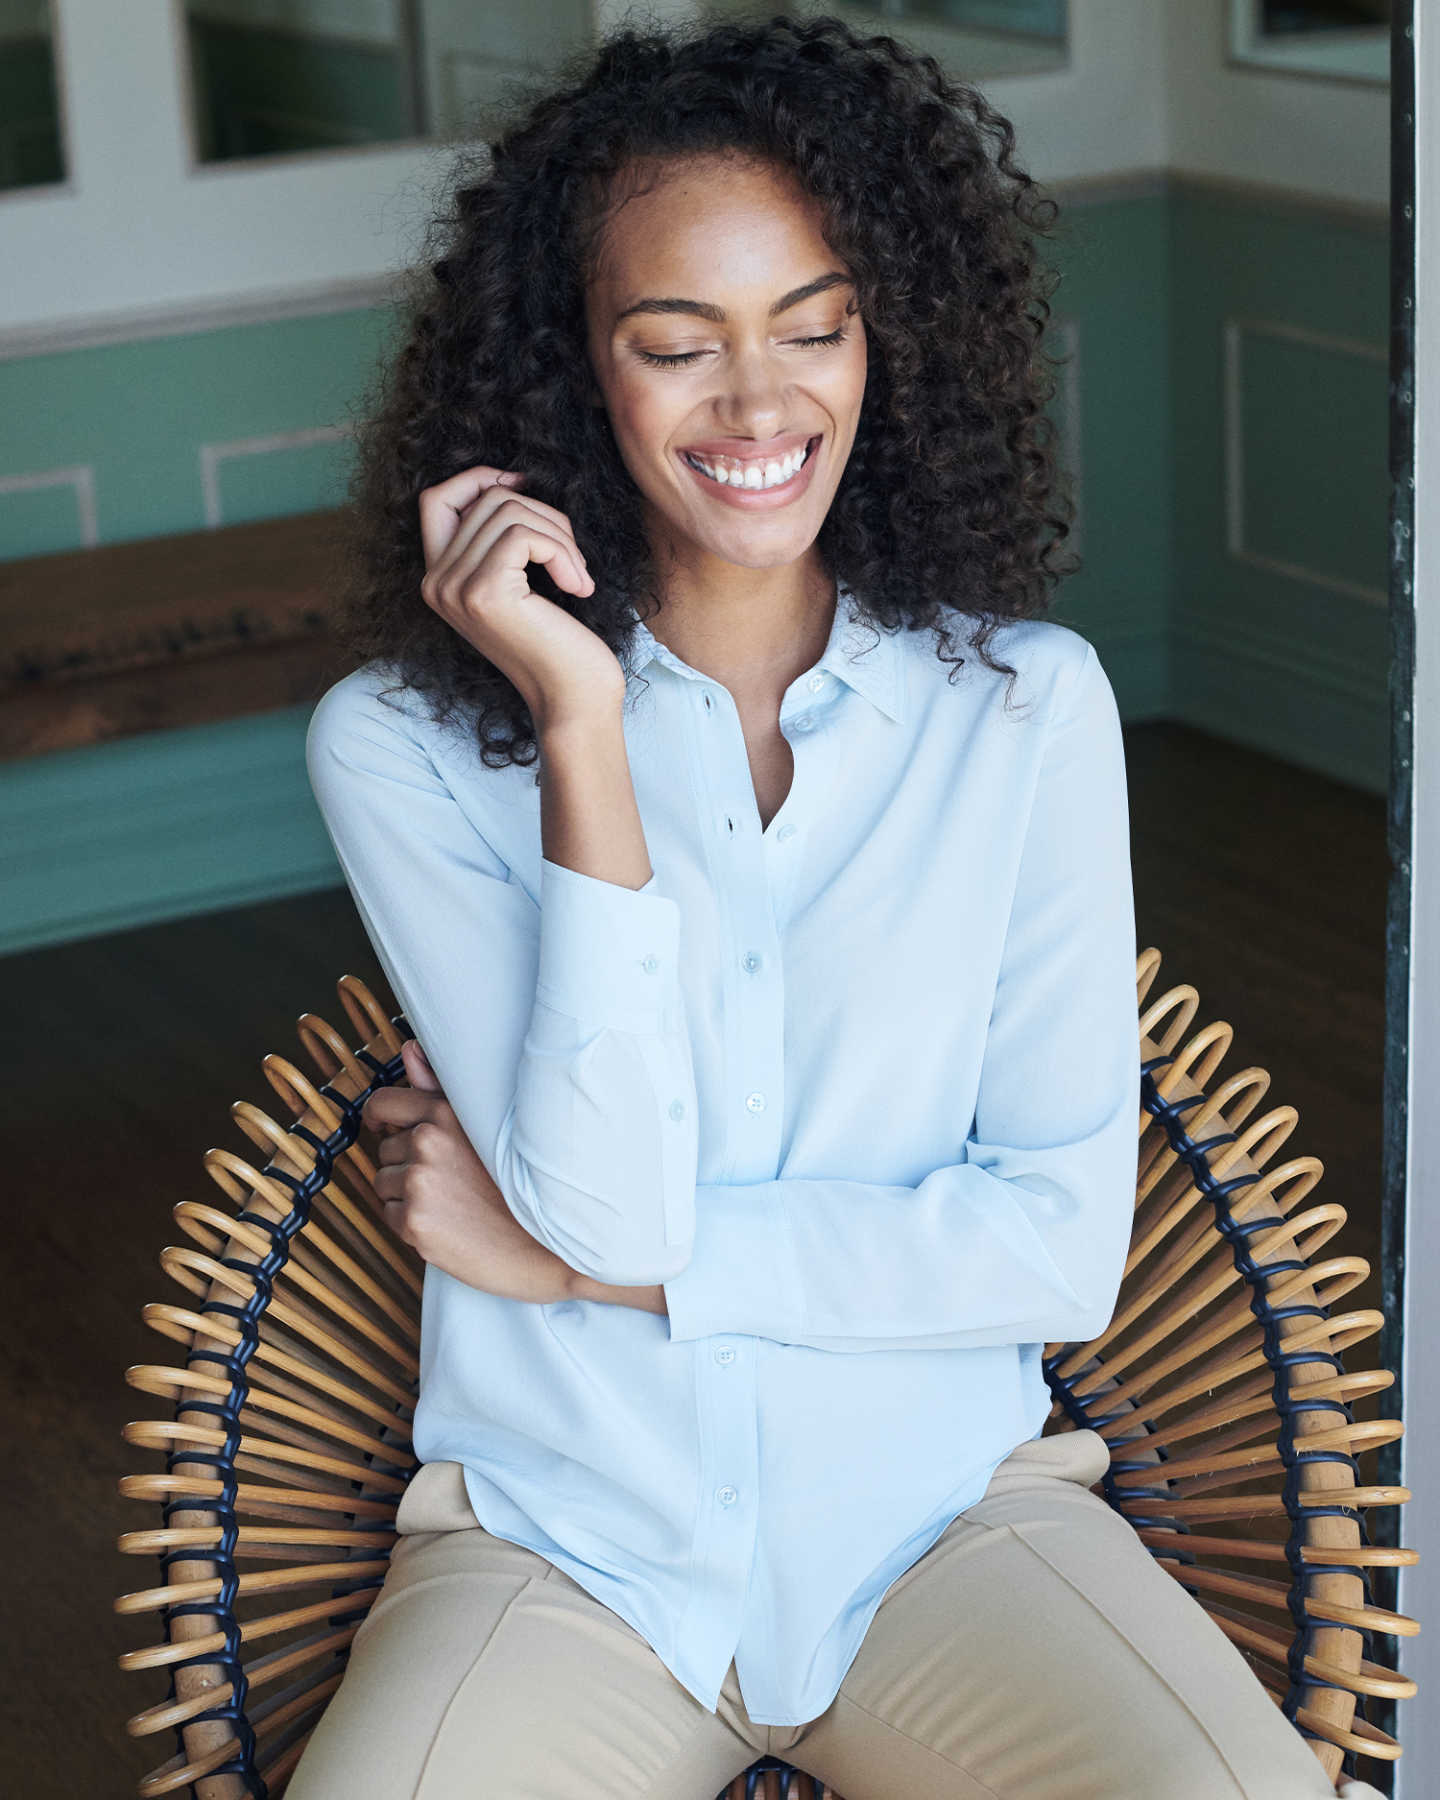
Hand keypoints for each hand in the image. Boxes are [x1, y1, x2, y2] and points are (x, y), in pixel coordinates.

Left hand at [363, 1039, 576, 1304]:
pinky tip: (447, 1222)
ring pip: (385, 1183)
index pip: (383, 1103)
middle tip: (447, 1179)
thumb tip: (409, 1049)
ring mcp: (419, 1182)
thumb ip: (438, 1087)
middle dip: (405, 1163)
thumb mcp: (484, 1123)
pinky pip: (391, 1216)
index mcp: (445, 1112)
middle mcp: (428, 1142)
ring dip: (406, 1193)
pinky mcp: (414, 1222)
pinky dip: (410, 1222)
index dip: (378, 1116)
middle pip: (386, 1149)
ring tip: (451, 1201)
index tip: (381, 1126)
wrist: (545, 1242)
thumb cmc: (521, 1180)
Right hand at [417, 465, 625, 727]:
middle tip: (572, 560)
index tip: (523, 485)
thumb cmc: (558, 643)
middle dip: (544, 515)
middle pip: (487, 499)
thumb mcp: (520, 583)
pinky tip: (579, 588)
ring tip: (578, 577)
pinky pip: (526, 535)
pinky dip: (564, 553)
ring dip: (560, 536)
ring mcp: (455, 588)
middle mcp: (435, 583)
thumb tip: (510, 480)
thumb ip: (500, 540)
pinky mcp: (484, 593)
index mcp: (438, 580)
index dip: (479, 479)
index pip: (436, 498)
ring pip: (510, 511)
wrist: (574, 700)